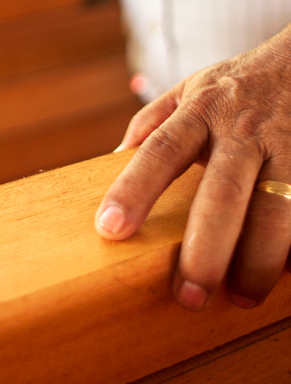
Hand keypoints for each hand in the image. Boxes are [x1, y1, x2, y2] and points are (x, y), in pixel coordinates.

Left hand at [95, 24, 290, 310]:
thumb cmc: (235, 86)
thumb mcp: (188, 91)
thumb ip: (151, 123)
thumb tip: (112, 159)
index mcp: (200, 112)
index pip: (160, 152)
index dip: (134, 190)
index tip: (109, 228)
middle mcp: (244, 130)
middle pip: (222, 193)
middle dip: (205, 248)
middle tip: (187, 295)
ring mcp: (290, 146)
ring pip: (278, 210)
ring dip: (260, 260)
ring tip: (239, 297)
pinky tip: (285, 274)